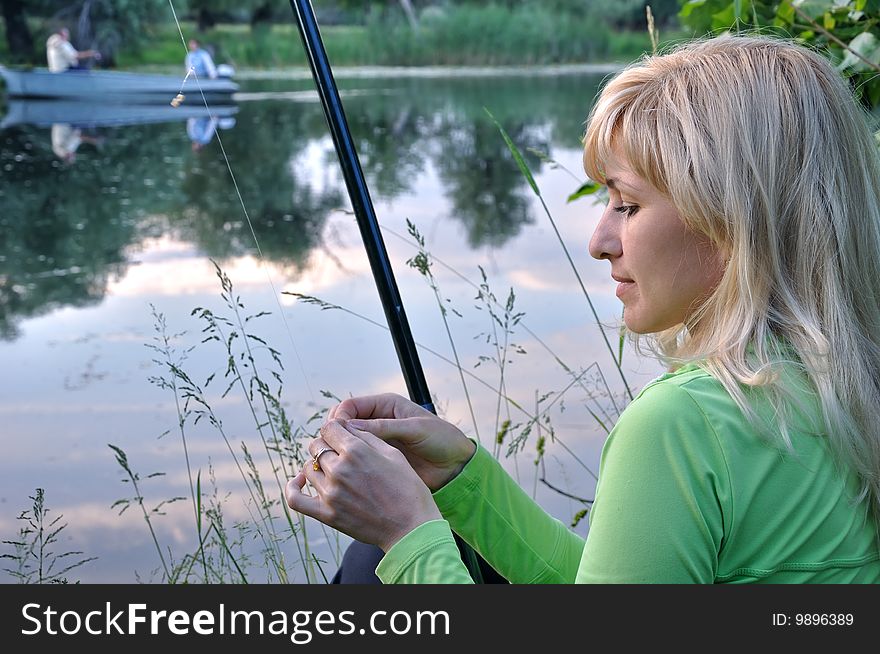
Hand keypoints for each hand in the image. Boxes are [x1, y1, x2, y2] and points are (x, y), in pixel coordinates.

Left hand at [285, 419, 440, 551]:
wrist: (411, 528)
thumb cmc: (408, 489)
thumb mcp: (393, 454)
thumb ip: (367, 437)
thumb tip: (348, 427)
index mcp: (356, 451)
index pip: (329, 427)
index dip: (335, 428)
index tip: (342, 435)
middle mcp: (339, 469)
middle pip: (317, 446)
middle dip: (327, 446)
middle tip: (340, 454)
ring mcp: (330, 493)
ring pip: (309, 468)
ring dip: (318, 466)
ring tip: (333, 471)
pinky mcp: (327, 514)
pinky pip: (296, 499)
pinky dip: (293, 487)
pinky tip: (301, 481)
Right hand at [329, 393, 475, 490]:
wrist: (456, 466)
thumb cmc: (442, 440)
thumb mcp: (414, 430)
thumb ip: (384, 427)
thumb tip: (349, 427)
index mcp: (386, 406)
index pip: (351, 406)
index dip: (340, 417)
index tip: (336, 432)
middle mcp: (377, 422)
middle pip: (343, 424)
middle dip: (334, 434)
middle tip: (331, 448)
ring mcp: (376, 442)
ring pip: (346, 444)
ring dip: (338, 450)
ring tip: (334, 462)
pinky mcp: (378, 460)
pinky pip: (356, 459)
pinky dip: (347, 464)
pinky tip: (343, 472)